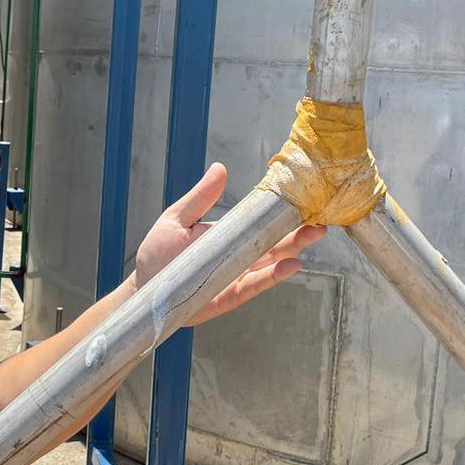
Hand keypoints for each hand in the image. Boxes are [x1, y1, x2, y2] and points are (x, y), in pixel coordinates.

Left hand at [133, 162, 324, 324]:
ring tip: (312, 237)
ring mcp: (236, 277)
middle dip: (298, 234)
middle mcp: (238, 257)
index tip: (303, 202)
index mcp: (230, 236)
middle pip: (274, 245)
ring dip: (292, 252)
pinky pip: (254, 286)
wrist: (144, 289)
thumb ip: (200, 198)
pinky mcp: (228, 297)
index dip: (282, 215)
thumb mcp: (177, 219)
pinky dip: (272, 277)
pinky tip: (290, 266)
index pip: (261, 224)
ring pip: (270, 264)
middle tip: (321, 222)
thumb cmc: (158, 253)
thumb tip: (220, 168)